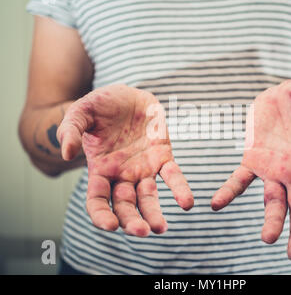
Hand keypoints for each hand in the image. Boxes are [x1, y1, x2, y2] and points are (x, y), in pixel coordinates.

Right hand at [57, 84, 193, 235]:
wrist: (126, 95)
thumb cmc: (100, 106)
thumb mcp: (81, 112)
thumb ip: (70, 130)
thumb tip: (66, 153)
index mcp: (100, 170)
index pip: (97, 200)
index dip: (101, 215)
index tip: (110, 225)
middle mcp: (121, 175)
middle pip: (125, 206)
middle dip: (132, 221)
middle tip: (142, 232)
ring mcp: (143, 168)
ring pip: (148, 197)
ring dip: (154, 214)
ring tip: (160, 228)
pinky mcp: (162, 157)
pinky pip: (172, 176)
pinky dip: (179, 189)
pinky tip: (186, 203)